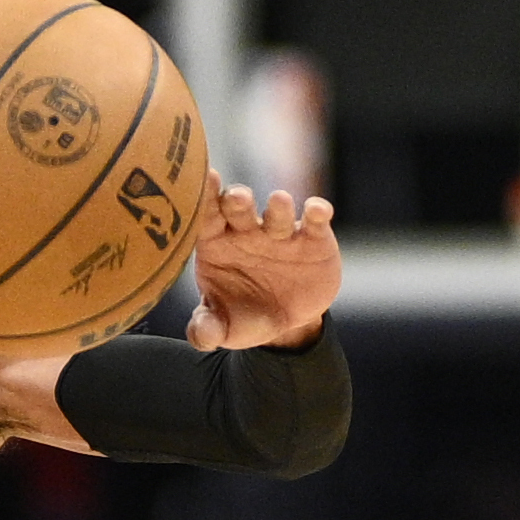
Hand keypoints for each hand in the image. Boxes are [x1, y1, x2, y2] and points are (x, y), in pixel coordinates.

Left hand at [187, 176, 339, 350]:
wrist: (287, 324)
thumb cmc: (245, 317)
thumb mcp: (224, 329)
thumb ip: (207, 330)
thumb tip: (203, 336)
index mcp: (217, 243)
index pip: (205, 217)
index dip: (203, 200)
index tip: (202, 182)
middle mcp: (247, 231)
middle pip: (239, 208)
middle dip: (238, 200)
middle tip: (237, 197)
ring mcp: (280, 232)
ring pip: (277, 212)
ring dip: (278, 207)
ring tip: (278, 202)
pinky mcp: (313, 239)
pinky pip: (315, 222)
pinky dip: (317, 213)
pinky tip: (317, 211)